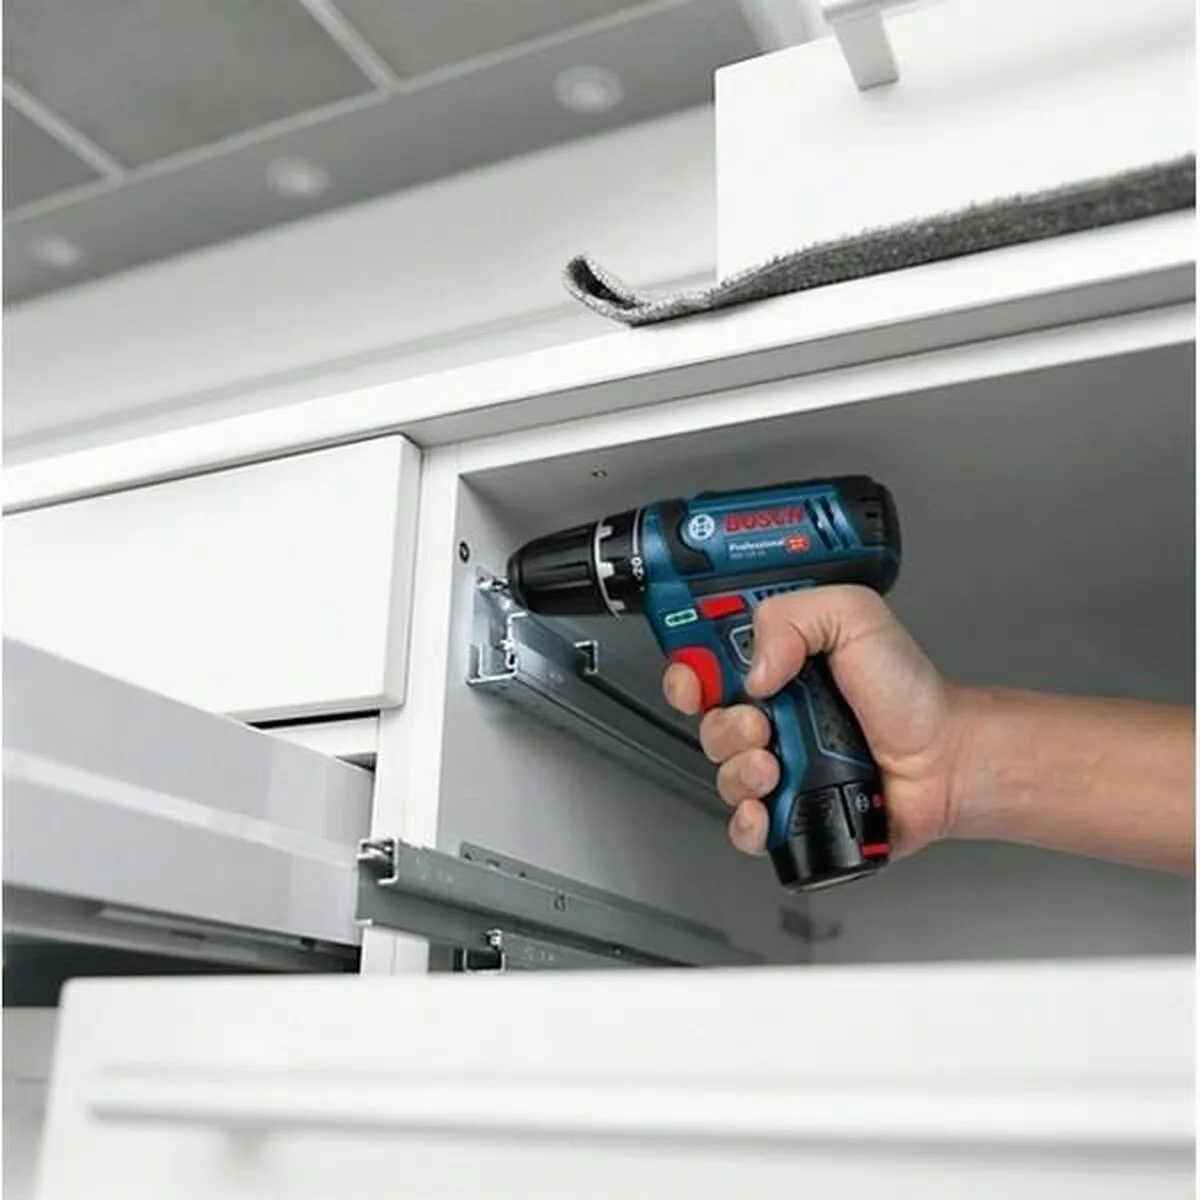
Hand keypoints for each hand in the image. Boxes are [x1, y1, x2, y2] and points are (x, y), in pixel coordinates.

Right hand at [662, 586, 961, 858]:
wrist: (944, 759)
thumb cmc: (909, 693)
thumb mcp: (856, 618)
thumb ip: (795, 616)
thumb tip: (753, 668)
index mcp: (776, 664)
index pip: (704, 663)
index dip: (688, 672)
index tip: (697, 681)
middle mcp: (771, 713)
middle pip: (706, 721)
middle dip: (722, 724)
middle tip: (762, 723)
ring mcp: (778, 762)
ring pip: (722, 772)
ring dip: (739, 770)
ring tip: (777, 764)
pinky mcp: (789, 809)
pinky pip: (743, 824)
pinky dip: (747, 820)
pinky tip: (766, 807)